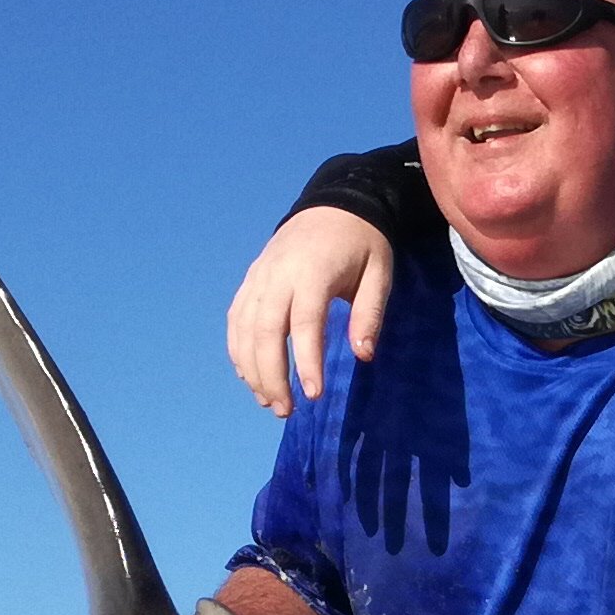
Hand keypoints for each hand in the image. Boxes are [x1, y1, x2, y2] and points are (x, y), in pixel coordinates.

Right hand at [226, 209, 395, 416]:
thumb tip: (363, 356)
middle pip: (264, 331)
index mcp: (313, 271)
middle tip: (285, 411)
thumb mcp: (379, 274)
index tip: (313, 396)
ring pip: (243, 329)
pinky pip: (236, 320)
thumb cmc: (362, 244)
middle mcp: (278, 275)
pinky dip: (239, 351)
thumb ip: (369, 315)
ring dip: (252, 370)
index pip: (304, 322)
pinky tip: (250, 377)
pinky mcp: (250, 280)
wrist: (333, 204)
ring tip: (269, 402)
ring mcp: (259, 277)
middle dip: (271, 375)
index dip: (306, 361)